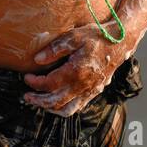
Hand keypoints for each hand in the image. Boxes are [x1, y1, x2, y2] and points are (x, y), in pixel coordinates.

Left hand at [21, 23, 136, 116]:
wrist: (120, 42)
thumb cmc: (97, 36)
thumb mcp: (74, 36)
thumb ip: (54, 49)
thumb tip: (37, 60)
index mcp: (75, 72)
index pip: (49, 84)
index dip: (34, 83)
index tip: (26, 77)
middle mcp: (82, 86)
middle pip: (55, 102)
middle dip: (38, 101)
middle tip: (27, 96)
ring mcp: (90, 91)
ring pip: (67, 109)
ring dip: (51, 108)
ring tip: (40, 102)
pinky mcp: (95, 91)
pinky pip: (77, 106)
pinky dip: (64, 107)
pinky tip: (58, 99)